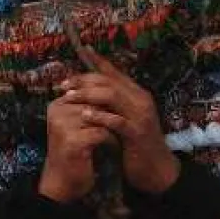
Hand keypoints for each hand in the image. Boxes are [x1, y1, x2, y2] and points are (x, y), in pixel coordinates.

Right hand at [39, 90, 114, 202]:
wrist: (62, 181)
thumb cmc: (74, 151)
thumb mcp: (76, 126)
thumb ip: (87, 107)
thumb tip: (111, 88)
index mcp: (57, 104)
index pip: (86, 90)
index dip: (107, 99)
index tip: (119, 112)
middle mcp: (57, 112)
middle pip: (94, 101)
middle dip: (112, 112)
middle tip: (126, 122)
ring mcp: (63, 126)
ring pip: (100, 115)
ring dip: (114, 126)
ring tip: (121, 134)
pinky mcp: (73, 141)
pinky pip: (102, 133)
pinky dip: (112, 140)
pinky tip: (115, 147)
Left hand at [58, 50, 179, 194]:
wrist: (156, 169)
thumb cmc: (135, 142)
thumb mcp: (124, 117)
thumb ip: (111, 102)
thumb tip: (88, 87)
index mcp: (137, 94)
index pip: (115, 72)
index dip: (98, 61)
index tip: (81, 49)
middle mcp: (141, 100)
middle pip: (109, 82)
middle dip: (84, 81)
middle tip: (64, 84)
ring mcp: (141, 116)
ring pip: (113, 96)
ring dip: (88, 95)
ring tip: (69, 97)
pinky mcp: (138, 134)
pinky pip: (117, 121)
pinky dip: (100, 116)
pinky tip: (84, 115)